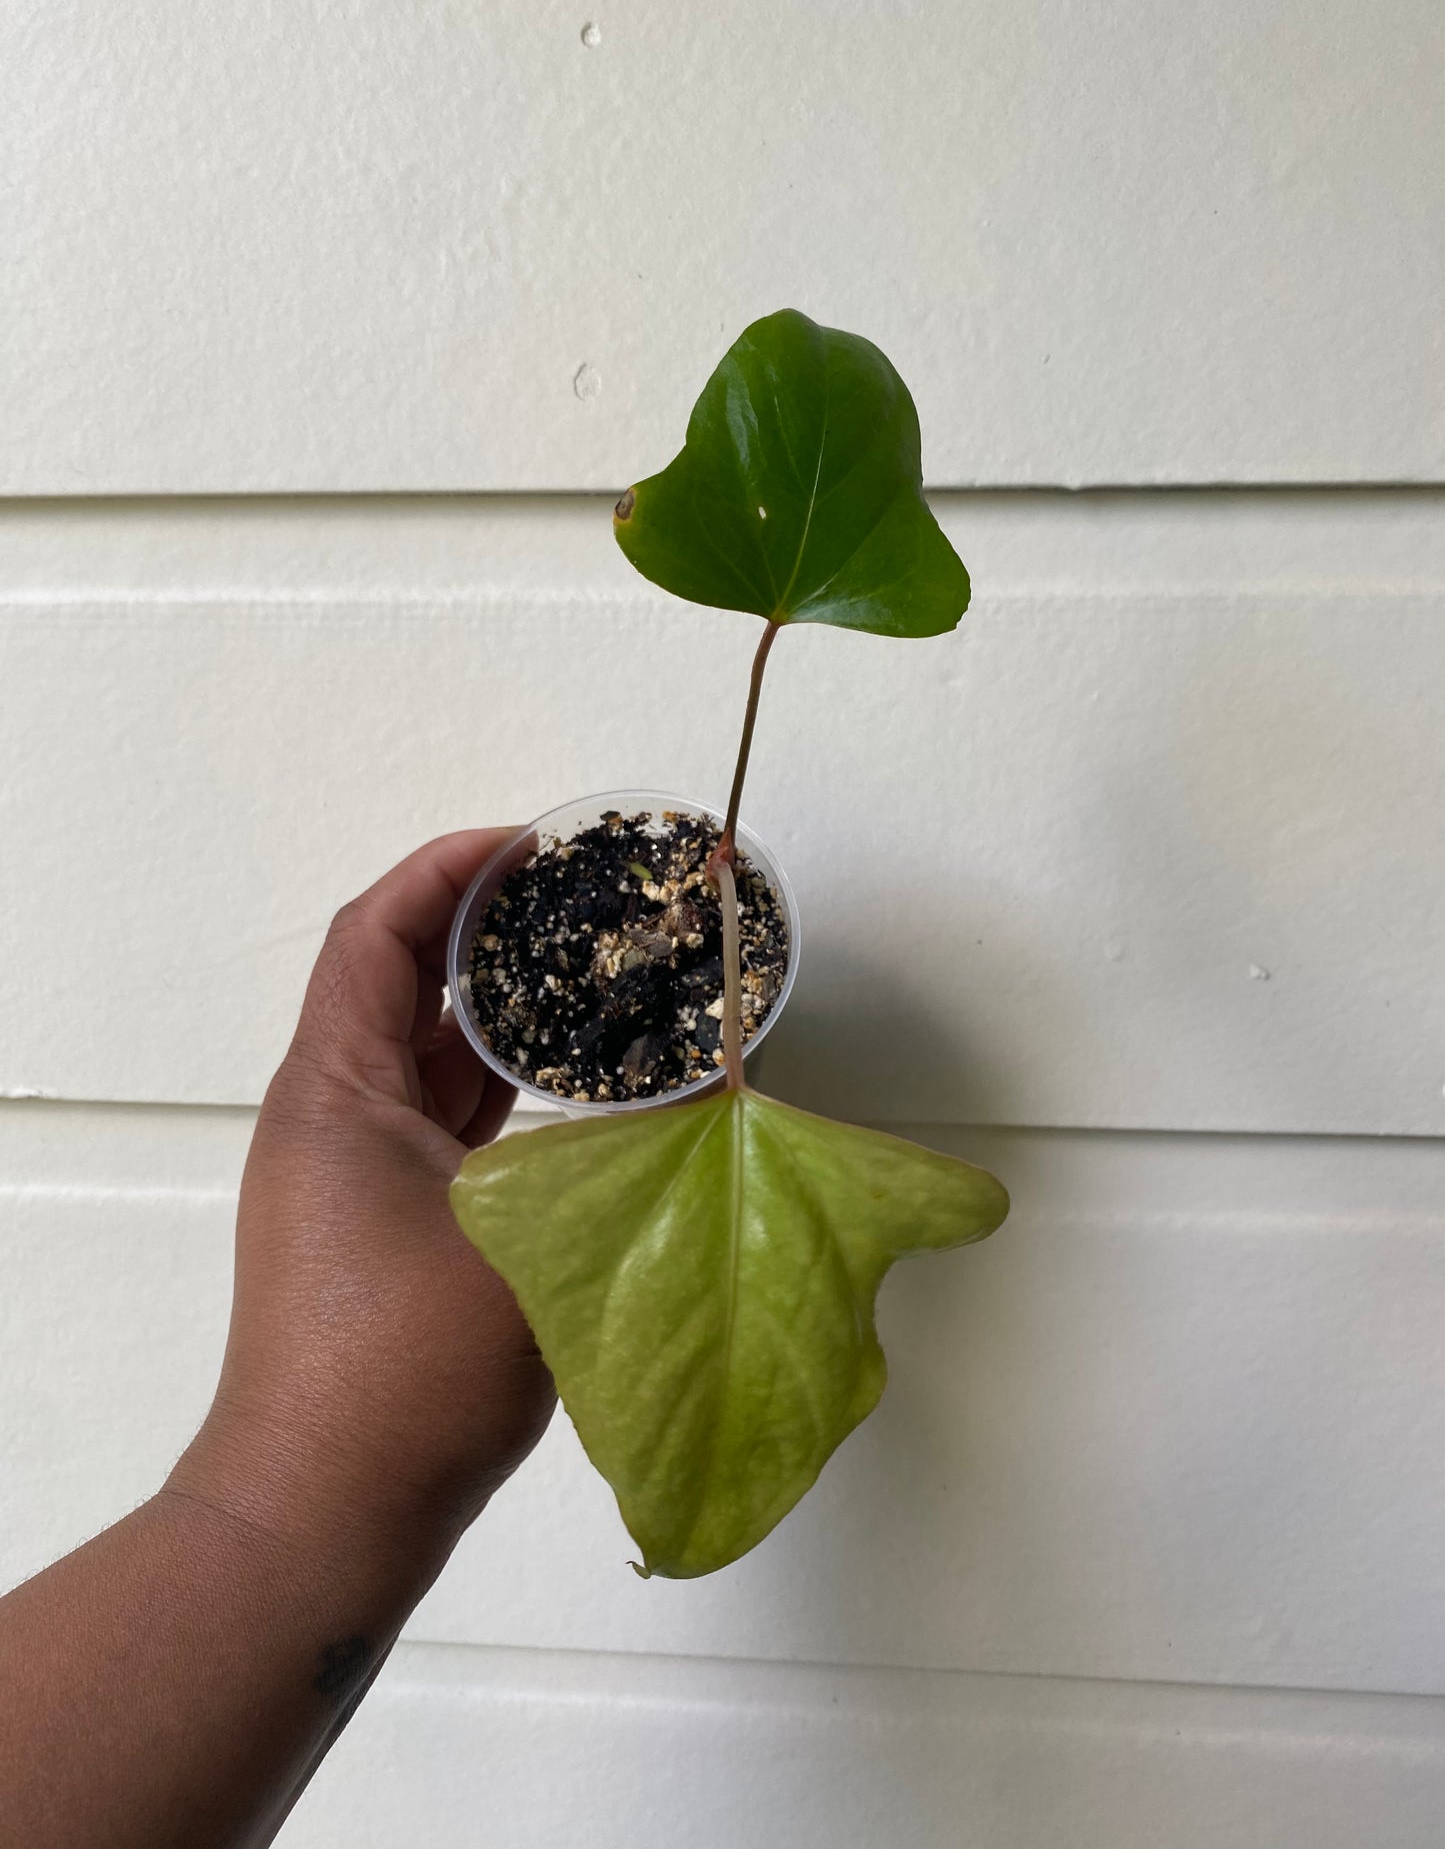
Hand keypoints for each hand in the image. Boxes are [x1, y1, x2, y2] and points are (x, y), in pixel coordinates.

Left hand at [173, 829, 555, 1558]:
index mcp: (336, 1092)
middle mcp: (331, 1119)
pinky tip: (577, 1085)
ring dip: (497, 1011)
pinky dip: (500, 1088)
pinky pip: (442, 1123)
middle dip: (486, 930)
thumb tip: (715, 1098)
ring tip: (592, 974)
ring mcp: (353, 1178)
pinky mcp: (384, 1230)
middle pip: (401, 985)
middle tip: (580, 900)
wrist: (324, 1516)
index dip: (449, 871)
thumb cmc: (403, 1374)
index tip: (532, 845)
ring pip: (426, 1059)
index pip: (378, 935)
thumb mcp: (531, 1241)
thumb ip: (626, 1154)